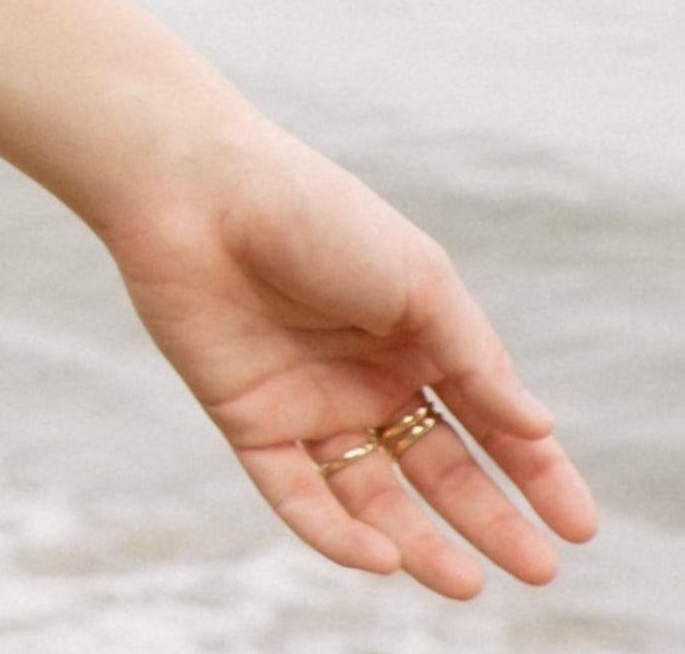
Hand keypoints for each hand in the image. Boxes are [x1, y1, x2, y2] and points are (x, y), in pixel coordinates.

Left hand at [101, 125, 596, 598]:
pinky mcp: (248, 419)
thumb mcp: (418, 283)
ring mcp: (308, 403)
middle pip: (439, 469)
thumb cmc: (315, 218)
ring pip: (371, 495)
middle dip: (489, 521)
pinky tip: (380, 557)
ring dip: (418, 543)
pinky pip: (294, 492)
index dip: (536, 474)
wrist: (197, 192)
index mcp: (417, 341)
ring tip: (465, 582)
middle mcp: (366, 379)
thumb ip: (474, 360)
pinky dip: (333, 532)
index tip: (578, 526)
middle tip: (537, 570)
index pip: (490, 422)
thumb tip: (537, 428)